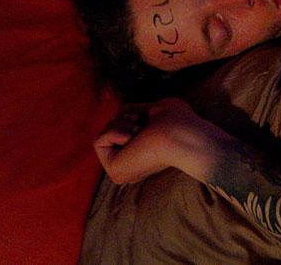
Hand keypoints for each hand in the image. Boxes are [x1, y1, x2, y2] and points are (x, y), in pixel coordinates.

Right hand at [94, 98, 227, 183]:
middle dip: (125, 117)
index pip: (123, 124)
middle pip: (112, 127)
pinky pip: (98, 141)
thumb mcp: (154, 109)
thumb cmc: (177, 122)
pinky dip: (114, 132)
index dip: (131, 114)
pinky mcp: (114, 171)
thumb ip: (136, 112)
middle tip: (143, 124)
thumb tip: (121, 112)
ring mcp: (125, 169)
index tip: (147, 118)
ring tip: (140, 131)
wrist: (181, 134)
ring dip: (122, 123)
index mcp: (145, 152)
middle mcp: (134, 163)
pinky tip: (132, 138)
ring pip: (105, 132)